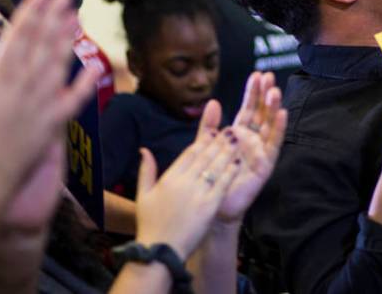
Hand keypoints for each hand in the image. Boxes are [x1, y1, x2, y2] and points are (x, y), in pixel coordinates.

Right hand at [0, 0, 98, 196]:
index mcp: (1, 76)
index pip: (20, 35)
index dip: (32, 12)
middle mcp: (26, 85)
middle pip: (43, 44)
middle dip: (54, 17)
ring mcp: (43, 103)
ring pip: (59, 64)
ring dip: (68, 39)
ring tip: (76, 18)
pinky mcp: (55, 122)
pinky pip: (75, 99)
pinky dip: (85, 82)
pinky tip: (94, 64)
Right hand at [135, 102, 241, 256]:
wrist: (160, 251)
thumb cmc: (151, 224)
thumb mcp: (143, 195)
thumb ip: (146, 170)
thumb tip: (144, 150)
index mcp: (169, 177)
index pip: (189, 153)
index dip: (203, 141)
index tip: (213, 131)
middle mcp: (184, 182)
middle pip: (205, 156)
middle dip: (219, 141)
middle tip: (230, 130)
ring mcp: (198, 193)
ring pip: (215, 167)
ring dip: (227, 152)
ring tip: (237, 140)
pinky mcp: (209, 206)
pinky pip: (222, 184)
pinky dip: (231, 172)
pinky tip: (238, 162)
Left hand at [211, 71, 287, 222]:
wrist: (213, 206)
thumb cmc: (211, 177)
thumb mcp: (205, 146)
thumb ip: (208, 125)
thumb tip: (212, 101)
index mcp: (239, 133)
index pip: (248, 108)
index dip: (253, 92)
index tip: (257, 74)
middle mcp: (253, 140)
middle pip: (262, 113)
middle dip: (265, 94)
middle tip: (269, 76)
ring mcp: (261, 151)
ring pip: (270, 125)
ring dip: (273, 107)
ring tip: (275, 91)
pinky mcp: (266, 164)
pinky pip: (274, 144)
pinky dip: (279, 128)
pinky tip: (283, 113)